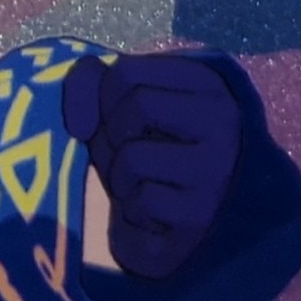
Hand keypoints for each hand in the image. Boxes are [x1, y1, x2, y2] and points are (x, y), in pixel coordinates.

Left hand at [65, 52, 243, 280]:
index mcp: (205, 84)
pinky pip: (141, 201)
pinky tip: (152, 214)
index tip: (117, 119)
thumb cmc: (150, 155)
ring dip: (118, 177)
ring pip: (133, 157)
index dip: (104, 98)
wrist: (190, 228)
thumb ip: (90, 84)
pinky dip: (132, 211)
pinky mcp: (200, 215)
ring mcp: (217, 169)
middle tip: (126, 157)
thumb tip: (78, 123)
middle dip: (112, 136)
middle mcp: (223, 120)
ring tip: (139, 186)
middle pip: (137, 106)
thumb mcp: (122, 107)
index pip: (126, 71)